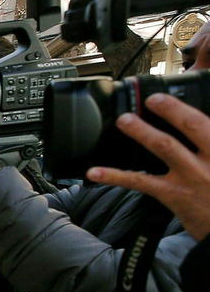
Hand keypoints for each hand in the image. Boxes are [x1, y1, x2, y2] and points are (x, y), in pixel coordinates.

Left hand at [89, 93, 209, 240]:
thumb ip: (207, 147)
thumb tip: (197, 130)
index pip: (204, 123)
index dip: (184, 107)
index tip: (166, 96)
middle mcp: (209, 161)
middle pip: (190, 127)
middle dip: (170, 109)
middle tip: (151, 99)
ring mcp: (190, 177)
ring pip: (164, 147)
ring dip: (142, 131)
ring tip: (125, 120)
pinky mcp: (173, 195)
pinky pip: (140, 182)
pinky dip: (114, 175)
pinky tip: (94, 172)